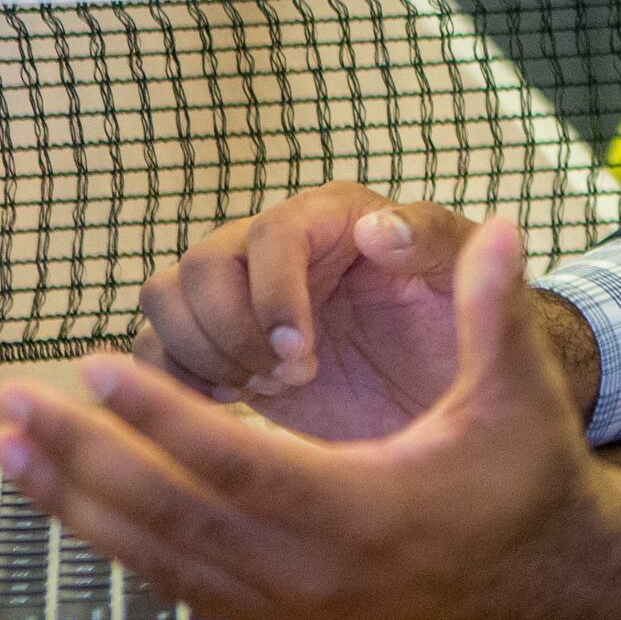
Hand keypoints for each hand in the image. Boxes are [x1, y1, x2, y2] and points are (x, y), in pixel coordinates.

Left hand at [0, 218, 620, 619]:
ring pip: (154, 554)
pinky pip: (174, 580)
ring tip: (6, 454)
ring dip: (74, 500)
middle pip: (166, 512)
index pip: (229, 459)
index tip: (90, 366)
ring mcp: (288, 608)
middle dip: (79, 455)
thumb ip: (494, 309)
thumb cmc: (531, 479)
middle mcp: (310, 571)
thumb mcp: (518, 392)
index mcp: (359, 510)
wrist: (553, 584)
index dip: (156, 411)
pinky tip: (72, 505)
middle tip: (8, 406)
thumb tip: (501, 222)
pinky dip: (115, 539)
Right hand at [134, 183, 597, 442]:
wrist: (438, 396)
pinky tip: (231, 403)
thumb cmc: (458, 331)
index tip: (299, 355)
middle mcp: (276, 245)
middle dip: (232, 331)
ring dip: (200, 352)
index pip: (271, 234)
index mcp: (335, 217)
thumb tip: (379, 228)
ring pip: (165, 296)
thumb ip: (436, 242)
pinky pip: (155, 345)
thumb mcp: (466, 285)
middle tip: (287, 382)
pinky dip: (172, 376)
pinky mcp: (216, 343)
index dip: (274, 295)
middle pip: (201, 264)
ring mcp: (239, 292)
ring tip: (266, 391)